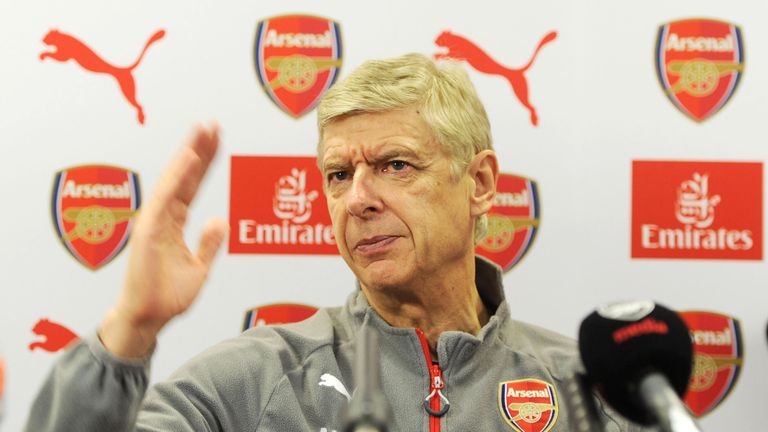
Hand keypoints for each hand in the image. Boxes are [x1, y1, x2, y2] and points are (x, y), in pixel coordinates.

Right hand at [99, 124, 227, 357]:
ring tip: (203, 130)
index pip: (192, 185)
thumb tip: (220, 219)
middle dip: (199, 149)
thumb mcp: (200, 268)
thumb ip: (210, 243)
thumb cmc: (168, 296)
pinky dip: (177, 177)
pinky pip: (166, 199)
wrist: (148, 318)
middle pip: (184, 176)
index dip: (205, 161)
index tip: (216, 138)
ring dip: (189, 154)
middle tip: (212, 123)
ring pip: (174, 181)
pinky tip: (189, 157)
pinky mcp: (148, 231)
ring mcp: (154, 222)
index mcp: (174, 222)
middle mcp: (163, 217)